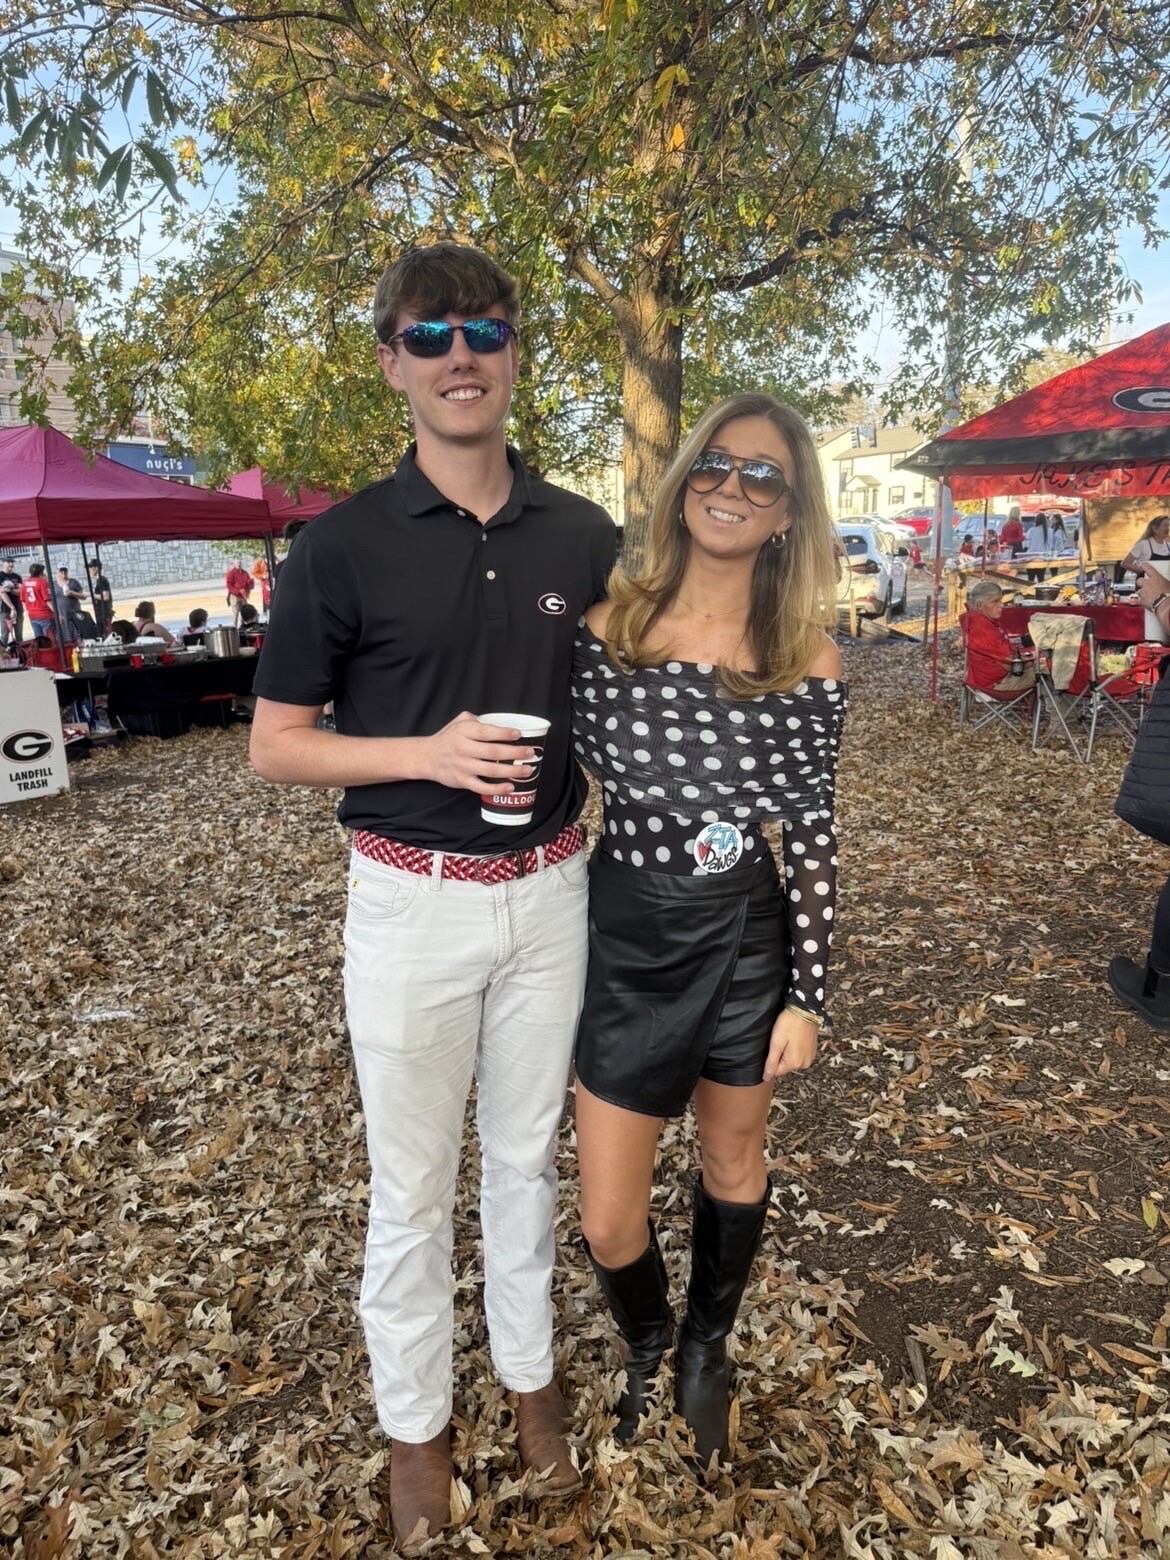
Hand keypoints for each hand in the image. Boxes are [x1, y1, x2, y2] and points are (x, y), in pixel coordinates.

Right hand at [420, 710, 534, 794]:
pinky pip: (481, 787)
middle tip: (530, 753)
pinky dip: (496, 789)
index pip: (486, 732)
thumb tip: (499, 722)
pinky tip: (510, 787)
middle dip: (514, 752)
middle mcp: (463, 749)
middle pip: (493, 751)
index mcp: (463, 732)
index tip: (518, 734)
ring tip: (527, 770)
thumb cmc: (447, 738)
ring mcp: (462, 766)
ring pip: (490, 770)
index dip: (503, 733)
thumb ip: (477, 719)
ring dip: (511, 771)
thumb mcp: (458, 722)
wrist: (427, 757)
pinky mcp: (462, 781)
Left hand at [762, 1007, 818, 1083]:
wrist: (805, 1010)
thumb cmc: (789, 1024)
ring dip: (787, 1052)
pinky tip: (794, 1038)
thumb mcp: (776, 1043)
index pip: (776, 1072)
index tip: (772, 1047)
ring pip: (792, 1060)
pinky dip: (795, 1048)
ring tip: (787, 1038)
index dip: (770, 1060)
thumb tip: (766, 1077)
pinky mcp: (812, 1050)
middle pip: (785, 1066)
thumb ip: (771, 1062)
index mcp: (794, 1063)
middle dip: (779, 1056)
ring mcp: (810, 1057)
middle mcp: (804, 1064)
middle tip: (780, 1040)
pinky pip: (799, 1054)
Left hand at [1136, 569, 1165, 609]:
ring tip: (1147, 595)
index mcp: (1156, 578)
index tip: (1143, 565)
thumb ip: (1166, 582)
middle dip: (1141, 582)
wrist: (1165, 606)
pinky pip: (1136, 600)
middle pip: (1139, 580)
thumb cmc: (1169, 595)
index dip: (1144, 566)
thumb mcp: (1169, 584)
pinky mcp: (1141, 601)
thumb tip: (1167, 583)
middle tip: (1145, 584)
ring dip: (1141, 592)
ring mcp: (1143, 592)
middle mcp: (1147, 584)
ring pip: (1138, 590)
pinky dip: (1136, 600)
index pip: (1147, 568)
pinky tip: (1136, 601)